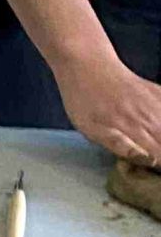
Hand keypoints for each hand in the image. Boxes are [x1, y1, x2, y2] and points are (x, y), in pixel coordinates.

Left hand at [52, 45, 160, 168]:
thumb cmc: (83, 98)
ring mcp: (156, 103)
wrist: (86, 62)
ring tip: (153, 140)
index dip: (159, 167)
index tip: (154, 174)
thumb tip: (147, 160)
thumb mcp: (90, 128)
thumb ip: (119, 145)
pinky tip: (158, 120)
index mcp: (133, 129)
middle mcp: (150, 117)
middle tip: (153, 158)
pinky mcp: (157, 91)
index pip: (160, 157)